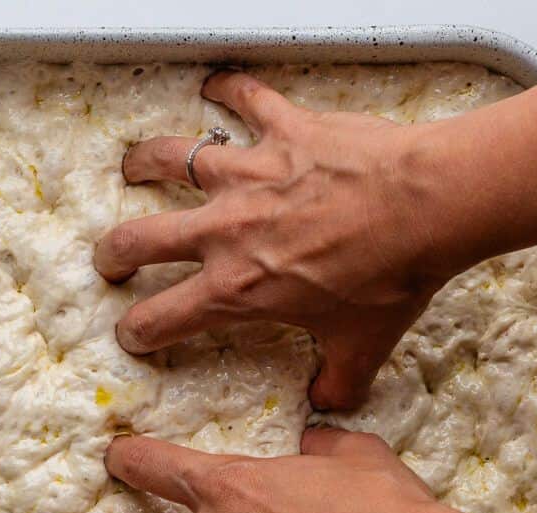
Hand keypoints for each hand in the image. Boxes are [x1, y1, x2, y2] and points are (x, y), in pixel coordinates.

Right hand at [98, 70, 458, 408]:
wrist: (427, 205)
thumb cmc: (392, 277)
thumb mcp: (363, 345)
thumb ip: (339, 381)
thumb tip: (329, 405)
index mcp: (235, 290)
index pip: (162, 318)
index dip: (138, 332)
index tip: (132, 334)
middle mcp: (224, 231)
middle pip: (139, 239)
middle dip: (113, 253)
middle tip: (109, 259)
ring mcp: (248, 175)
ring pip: (170, 160)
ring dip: (144, 162)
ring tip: (132, 166)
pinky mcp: (282, 131)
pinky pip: (245, 100)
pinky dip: (229, 89)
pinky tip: (216, 84)